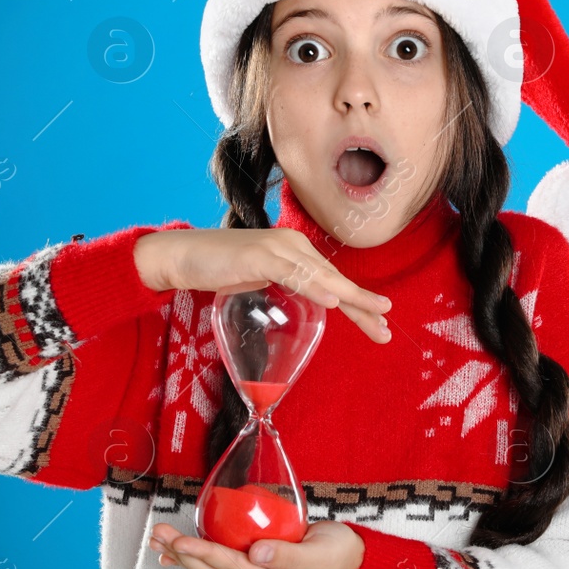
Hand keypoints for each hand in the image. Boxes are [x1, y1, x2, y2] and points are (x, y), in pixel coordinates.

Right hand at [134, 227, 393, 342]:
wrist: (181, 256)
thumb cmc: (218, 267)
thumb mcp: (261, 279)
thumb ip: (287, 285)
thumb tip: (314, 302)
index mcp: (295, 251)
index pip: (332, 281)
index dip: (357, 302)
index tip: (380, 323)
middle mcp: (292, 245)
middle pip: (334, 279)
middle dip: (362, 304)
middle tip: (388, 324)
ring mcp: (277, 248)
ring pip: (321, 276)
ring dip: (349, 296)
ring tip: (376, 312)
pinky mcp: (259, 254)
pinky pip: (293, 273)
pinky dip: (314, 286)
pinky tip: (331, 299)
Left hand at [148, 520, 364, 568]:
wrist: (343, 559)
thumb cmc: (334, 551)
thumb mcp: (318, 552)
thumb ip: (289, 553)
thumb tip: (257, 553)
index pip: (230, 567)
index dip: (203, 553)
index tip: (180, 542)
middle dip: (182, 554)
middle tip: (158, 534)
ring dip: (182, 556)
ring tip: (157, 541)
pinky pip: (216, 567)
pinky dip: (194, 558)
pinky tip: (175, 552)